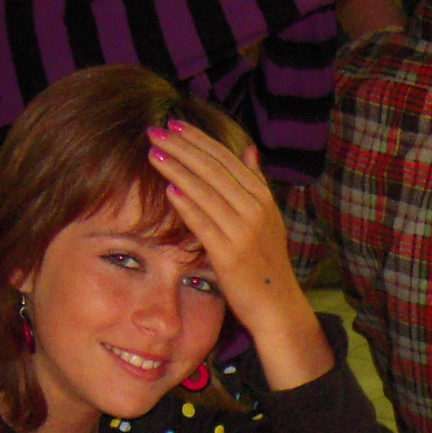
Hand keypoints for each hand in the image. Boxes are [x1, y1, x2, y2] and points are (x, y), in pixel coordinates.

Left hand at [147, 121, 332, 389]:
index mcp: (263, 198)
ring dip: (177, 169)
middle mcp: (256, 210)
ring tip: (153, 153)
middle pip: (213, 169)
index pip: (227, 159)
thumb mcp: (269, 218)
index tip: (174, 125)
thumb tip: (250, 150)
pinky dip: (187, 205)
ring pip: (206, 192)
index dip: (199, 140)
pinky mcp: (230, 254)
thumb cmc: (266, 263)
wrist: (278, 306)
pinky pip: (204, 224)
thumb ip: (257, 183)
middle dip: (182, 148)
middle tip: (154, 131)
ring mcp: (244, 232)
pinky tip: (168, 189)